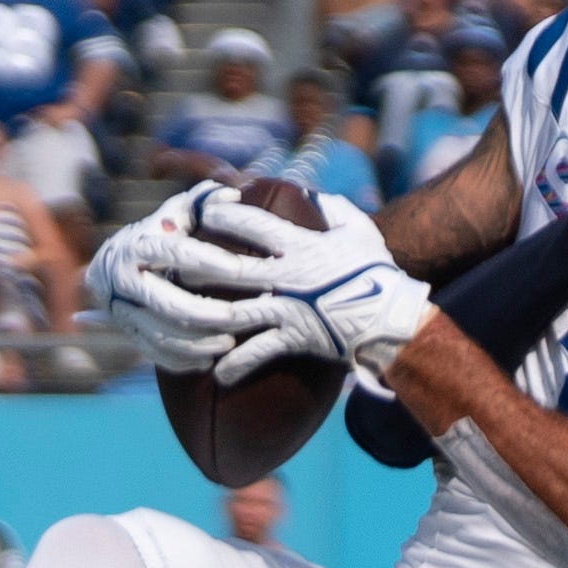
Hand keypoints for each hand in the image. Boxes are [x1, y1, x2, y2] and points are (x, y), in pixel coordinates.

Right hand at [84, 185, 232, 370]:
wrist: (113, 266)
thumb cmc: (158, 236)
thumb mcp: (174, 215)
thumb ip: (201, 204)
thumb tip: (233, 192)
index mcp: (139, 245)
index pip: (176, 253)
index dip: (209, 262)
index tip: (242, 270)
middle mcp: (124, 279)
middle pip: (168, 304)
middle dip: (209, 314)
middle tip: (241, 317)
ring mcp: (122, 310)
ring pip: (162, 334)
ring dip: (200, 342)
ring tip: (231, 342)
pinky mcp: (127, 334)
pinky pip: (155, 353)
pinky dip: (183, 359)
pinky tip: (210, 359)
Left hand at [156, 188, 437, 381]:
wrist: (394, 318)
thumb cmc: (379, 272)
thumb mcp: (359, 230)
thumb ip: (333, 208)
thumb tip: (312, 195)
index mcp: (299, 245)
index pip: (250, 224)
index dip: (221, 215)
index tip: (201, 212)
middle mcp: (286, 276)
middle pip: (229, 268)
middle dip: (196, 264)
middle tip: (172, 262)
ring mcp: (288, 310)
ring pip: (234, 312)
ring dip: (204, 314)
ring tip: (180, 315)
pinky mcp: (294, 339)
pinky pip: (258, 353)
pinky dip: (235, 364)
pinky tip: (216, 372)